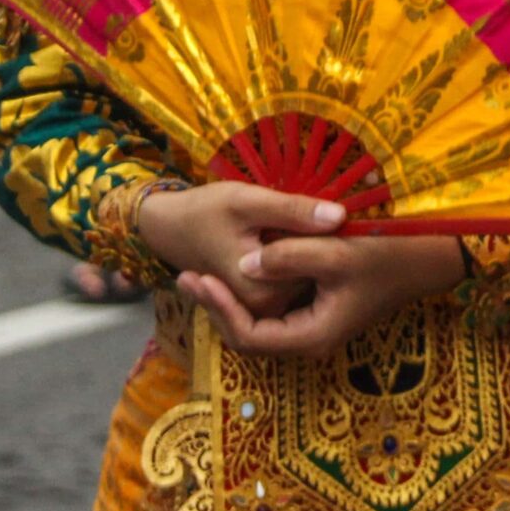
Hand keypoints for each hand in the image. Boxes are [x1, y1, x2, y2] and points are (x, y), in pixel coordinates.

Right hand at [135, 183, 345, 321]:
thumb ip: (292, 211)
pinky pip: (289, 276)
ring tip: (288, 222)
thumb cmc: (203, 211)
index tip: (330, 213)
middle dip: (315, 246)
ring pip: (302, 275)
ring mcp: (261, 306)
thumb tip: (341, 216)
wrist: (168, 227)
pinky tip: (282, 232)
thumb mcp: (247, 202)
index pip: (320, 265)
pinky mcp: (259, 297)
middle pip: (311, 274)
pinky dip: (292, 258)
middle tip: (308, 217)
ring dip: (305, 250)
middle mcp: (264, 308)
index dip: (326, 238)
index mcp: (264, 293)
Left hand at [189, 231, 468, 359]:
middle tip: (186, 275)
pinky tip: (236, 269)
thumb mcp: (336, 251)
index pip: (249, 336)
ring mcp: (313, 328)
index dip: (220, 309)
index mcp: (312, 336)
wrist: (425, 258)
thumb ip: (288, 257)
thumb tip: (243, 265)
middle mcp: (310, 340)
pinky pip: (272, 312)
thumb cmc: (386, 255)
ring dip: (229, 301)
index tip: (201, 277)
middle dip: (215, 306)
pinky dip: (249, 295)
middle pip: (247, 335)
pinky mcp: (316, 312)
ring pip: (258, 324)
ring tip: (201, 272)